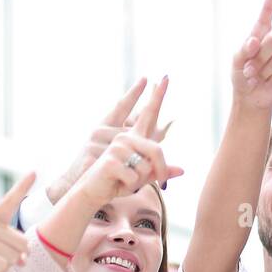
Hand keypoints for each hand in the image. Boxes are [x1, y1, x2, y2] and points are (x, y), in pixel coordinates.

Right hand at [69, 78, 183, 208]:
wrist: (87, 193)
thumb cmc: (114, 181)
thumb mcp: (140, 174)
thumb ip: (158, 169)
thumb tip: (183, 169)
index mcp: (122, 135)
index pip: (133, 110)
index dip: (140, 94)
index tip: (149, 77)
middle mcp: (115, 135)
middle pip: (154, 148)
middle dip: (158, 169)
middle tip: (159, 182)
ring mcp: (109, 146)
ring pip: (144, 165)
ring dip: (139, 179)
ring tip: (123, 180)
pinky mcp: (107, 160)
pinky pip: (133, 175)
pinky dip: (129, 184)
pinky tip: (115, 182)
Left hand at [232, 0, 271, 109]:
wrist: (252, 96)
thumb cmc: (242, 75)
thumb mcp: (235, 63)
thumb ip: (242, 51)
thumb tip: (254, 41)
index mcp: (261, 32)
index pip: (268, 10)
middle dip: (261, 57)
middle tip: (252, 68)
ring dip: (266, 71)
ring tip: (260, 76)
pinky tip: (271, 81)